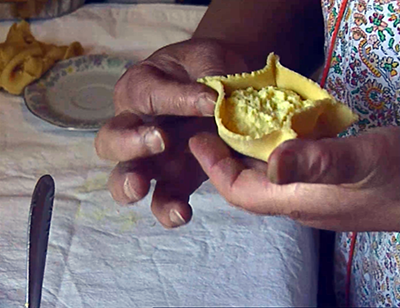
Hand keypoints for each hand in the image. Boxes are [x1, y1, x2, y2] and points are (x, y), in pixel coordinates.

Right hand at [95, 39, 247, 227]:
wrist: (221, 83)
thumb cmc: (206, 67)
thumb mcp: (207, 60)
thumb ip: (208, 78)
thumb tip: (213, 103)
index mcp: (139, 89)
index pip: (148, 96)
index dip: (178, 100)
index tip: (211, 100)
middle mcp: (137, 126)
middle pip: (111, 142)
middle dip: (130, 145)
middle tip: (159, 141)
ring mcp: (153, 157)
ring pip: (124, 177)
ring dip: (130, 185)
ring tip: (143, 188)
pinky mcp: (176, 178)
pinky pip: (163, 198)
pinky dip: (168, 208)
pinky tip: (183, 213)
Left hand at [189, 126, 399, 231]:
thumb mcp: (363, 161)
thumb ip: (319, 163)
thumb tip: (272, 164)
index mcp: (297, 199)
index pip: (239, 191)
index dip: (213, 167)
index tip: (196, 139)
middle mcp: (298, 201)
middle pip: (248, 184)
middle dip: (224, 158)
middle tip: (209, 127)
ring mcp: (314, 194)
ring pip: (267, 177)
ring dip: (247, 153)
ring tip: (234, 125)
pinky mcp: (328, 185)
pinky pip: (288, 169)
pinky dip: (274, 151)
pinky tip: (277, 132)